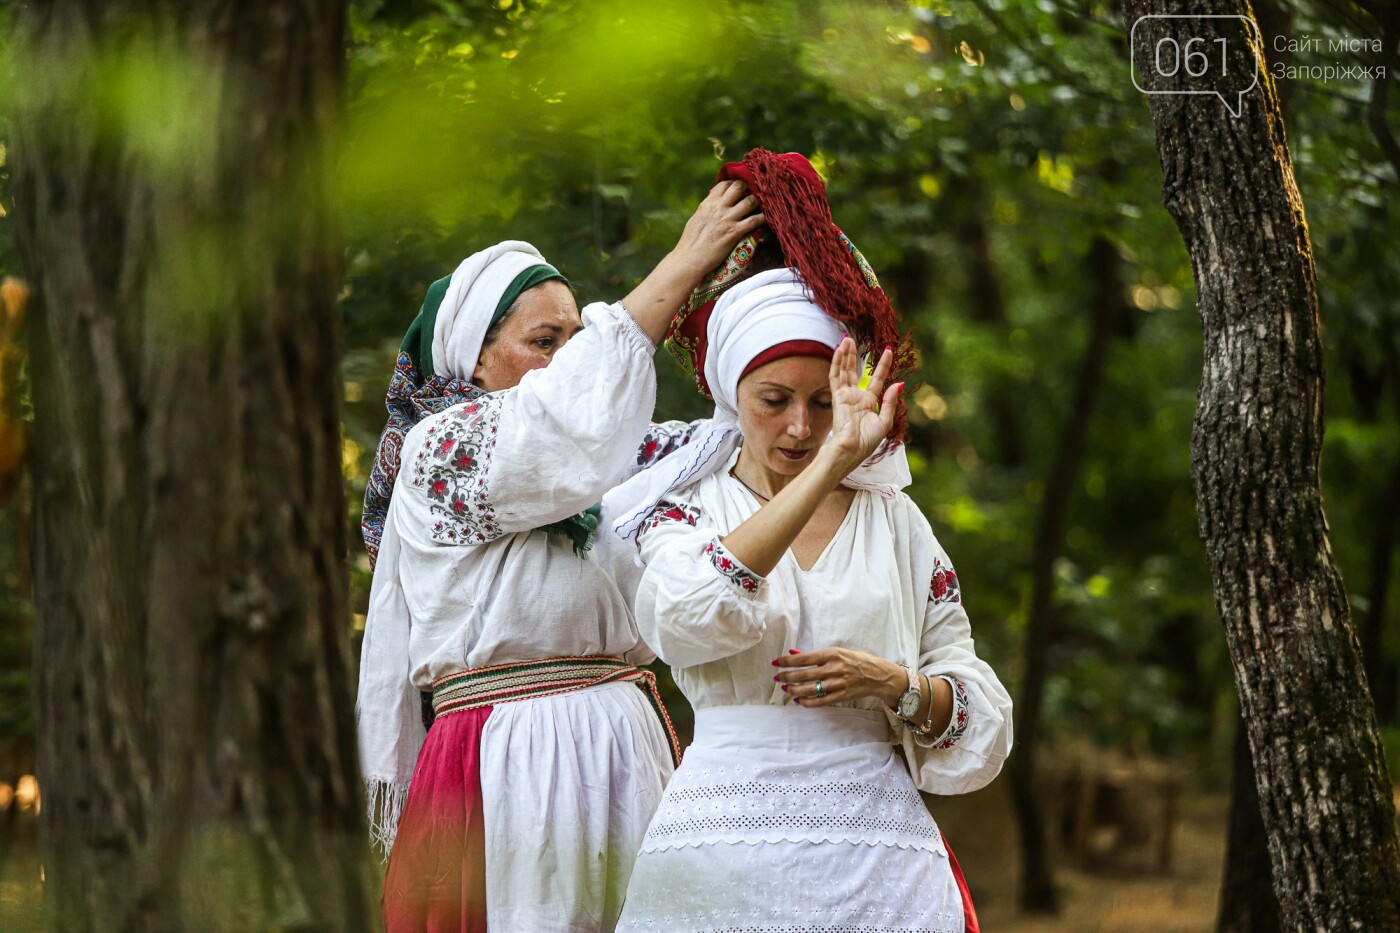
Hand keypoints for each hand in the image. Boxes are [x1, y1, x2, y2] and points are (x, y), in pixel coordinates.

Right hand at [669, 180, 765, 278]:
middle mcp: (718, 207)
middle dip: (748, 189)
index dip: (734, 184)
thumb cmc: (690, 242)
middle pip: (739, 187)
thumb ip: (707, 209)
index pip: (724, 184)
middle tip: (752, 195)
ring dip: (757, 203)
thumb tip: (712, 203)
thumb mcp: (697, 219)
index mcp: (708, 203)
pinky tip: (765, 219)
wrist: (689, 259)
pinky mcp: (735, 232)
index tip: (739, 190)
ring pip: (750, 201)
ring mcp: (727, 219)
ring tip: (759, 208)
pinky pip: (754, 221)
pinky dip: (762, 219)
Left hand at [772, 647, 906, 707]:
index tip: (775, 663)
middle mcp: (834, 668)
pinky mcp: (842, 696)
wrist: (878, 675)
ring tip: (786, 690)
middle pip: (804, 675)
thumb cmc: (857, 660)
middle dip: (787, 677)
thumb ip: (815, 655)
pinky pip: (820, 701)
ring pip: (810, 689)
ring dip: (794, 690)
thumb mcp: (838, 652)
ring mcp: (838, 683)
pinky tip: (799, 701)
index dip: (787, 661)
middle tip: (777, 679)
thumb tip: (793, 653)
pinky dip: (807, 702)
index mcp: (832, 654)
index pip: (803, 658)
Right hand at [819, 337, 901, 474]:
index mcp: (869, 402)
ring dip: (845, 355)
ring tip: (847, 339)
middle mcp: (856, 396)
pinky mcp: (837, 396)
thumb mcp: (885, 421)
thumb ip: (891, 402)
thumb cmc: (867, 441)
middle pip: (856, 371)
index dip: (883, 365)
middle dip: (855, 356)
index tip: (889, 351)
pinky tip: (840, 350)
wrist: (851, 450)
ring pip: (844, 371)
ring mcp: (846, 396)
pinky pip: (836, 376)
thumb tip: (899, 383)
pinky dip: (837, 363)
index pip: (877, 379)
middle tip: (855, 339)